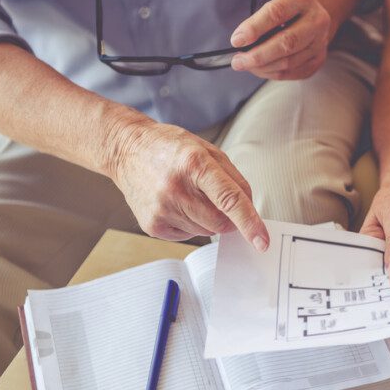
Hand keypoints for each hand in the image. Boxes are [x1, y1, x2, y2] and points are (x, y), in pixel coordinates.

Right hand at [110, 119, 268, 249]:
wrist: (128, 150)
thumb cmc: (171, 148)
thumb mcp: (209, 151)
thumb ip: (235, 180)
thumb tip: (250, 210)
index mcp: (195, 163)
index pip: (229, 199)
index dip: (249, 222)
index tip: (262, 241)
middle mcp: (176, 188)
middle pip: (221, 222)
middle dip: (228, 217)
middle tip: (215, 199)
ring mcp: (162, 209)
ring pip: (206, 231)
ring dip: (207, 219)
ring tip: (188, 194)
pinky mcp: (152, 225)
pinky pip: (188, 236)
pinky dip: (190, 223)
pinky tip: (176, 203)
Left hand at [229, 0, 330, 79]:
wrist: (314, 17)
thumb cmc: (288, 11)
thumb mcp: (276, 4)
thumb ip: (260, 20)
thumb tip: (241, 42)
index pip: (276, 13)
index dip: (254, 28)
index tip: (236, 40)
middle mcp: (316, 20)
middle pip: (286, 43)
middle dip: (258, 55)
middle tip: (238, 61)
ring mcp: (320, 42)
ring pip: (288, 62)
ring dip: (263, 67)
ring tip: (246, 65)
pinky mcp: (319, 59)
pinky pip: (292, 73)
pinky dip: (272, 73)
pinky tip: (260, 69)